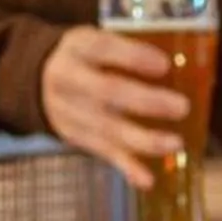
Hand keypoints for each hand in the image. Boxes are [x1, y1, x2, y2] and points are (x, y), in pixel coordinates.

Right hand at [38, 26, 192, 189]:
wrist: (38, 80)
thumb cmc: (86, 57)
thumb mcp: (96, 40)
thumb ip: (128, 49)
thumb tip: (183, 63)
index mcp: (78, 47)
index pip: (103, 48)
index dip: (133, 57)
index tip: (164, 65)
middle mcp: (69, 78)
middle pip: (107, 91)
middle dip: (146, 101)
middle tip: (182, 107)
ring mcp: (70, 111)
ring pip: (107, 128)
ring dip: (144, 139)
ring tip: (175, 143)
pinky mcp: (76, 136)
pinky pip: (103, 152)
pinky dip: (127, 167)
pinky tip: (147, 180)